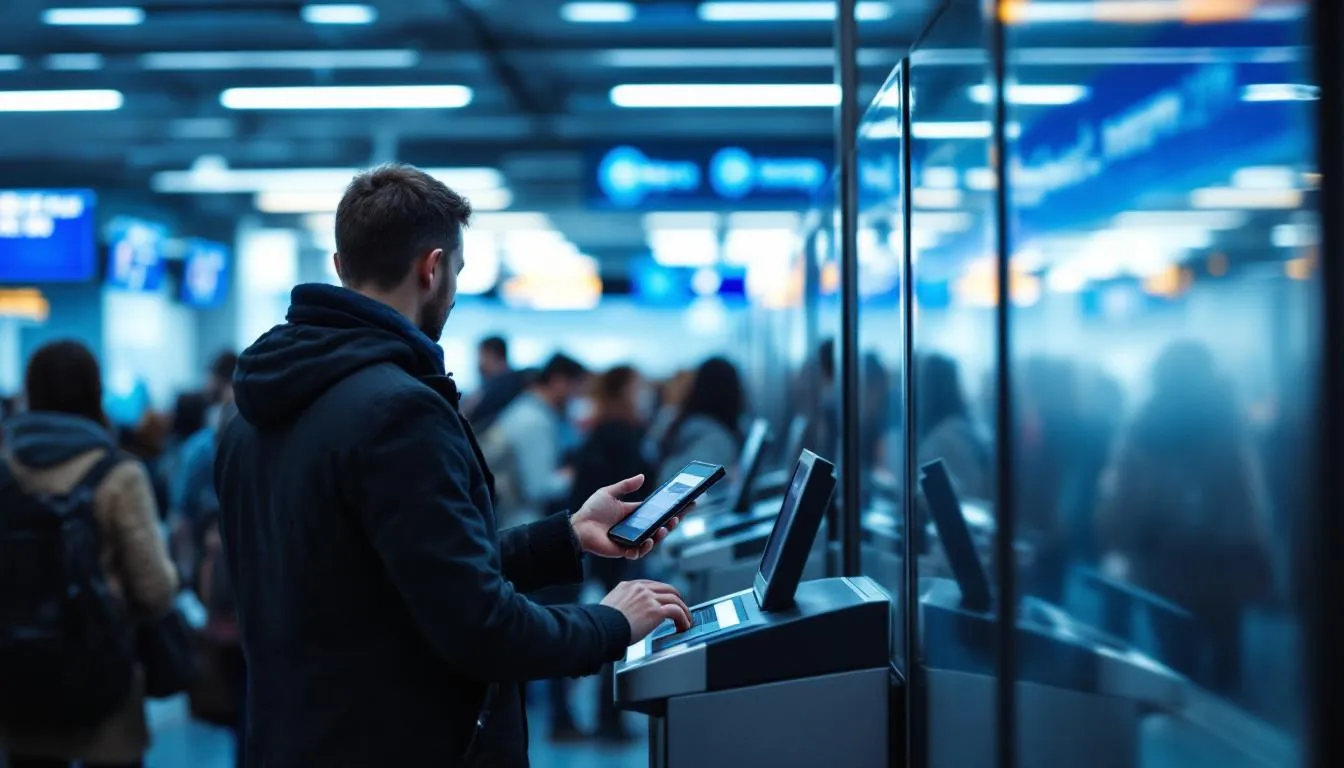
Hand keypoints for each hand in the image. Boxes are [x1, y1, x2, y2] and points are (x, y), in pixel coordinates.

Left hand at [571, 474, 689, 559]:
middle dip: (673, 521)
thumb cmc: (591, 510)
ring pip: (654, 540)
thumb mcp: (609, 493)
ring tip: (667, 526)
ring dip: (663, 534)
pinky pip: (640, 552)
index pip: (658, 512)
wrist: (577, 527)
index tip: (687, 501)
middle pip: (660, 526)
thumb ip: (626, 486)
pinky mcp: (625, 551)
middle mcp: (636, 529)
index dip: (673, 508)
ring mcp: (632, 541)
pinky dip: (647, 546)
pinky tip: (649, 538)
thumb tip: (643, 476)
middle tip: (680, 514)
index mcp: (635, 515)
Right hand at [601, 580, 690, 639]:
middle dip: (676, 600)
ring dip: (683, 611)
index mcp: (628, 586)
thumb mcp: (611, 606)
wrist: (601, 628)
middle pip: (667, 589)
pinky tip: (683, 626)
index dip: (663, 594)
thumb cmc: (602, 623)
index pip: (652, 585)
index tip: (666, 602)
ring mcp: (649, 598)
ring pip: (675, 599)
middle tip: (681, 610)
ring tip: (686, 621)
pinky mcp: (656, 611)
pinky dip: (684, 618)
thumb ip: (622, 605)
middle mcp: (640, 588)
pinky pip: (677, 611)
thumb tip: (627, 615)